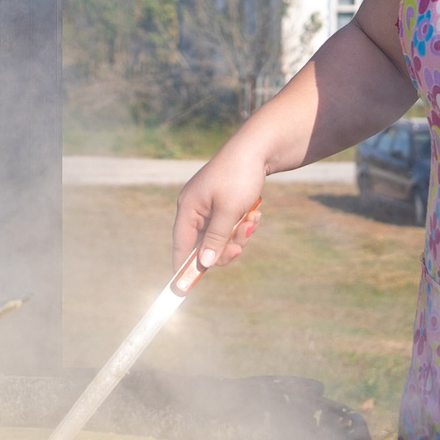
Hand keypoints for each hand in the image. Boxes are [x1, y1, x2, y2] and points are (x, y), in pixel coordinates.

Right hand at [171, 144, 268, 268]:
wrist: (258, 148)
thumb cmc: (239, 177)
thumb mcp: (228, 212)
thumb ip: (215, 239)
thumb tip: (205, 264)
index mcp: (188, 208)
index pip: (181, 245)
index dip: (184, 267)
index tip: (184, 290)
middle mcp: (195, 208)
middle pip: (204, 245)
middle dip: (225, 246)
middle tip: (242, 246)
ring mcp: (209, 205)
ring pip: (221, 236)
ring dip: (239, 234)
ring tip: (253, 220)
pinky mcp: (223, 202)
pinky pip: (230, 224)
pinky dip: (243, 223)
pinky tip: (255, 212)